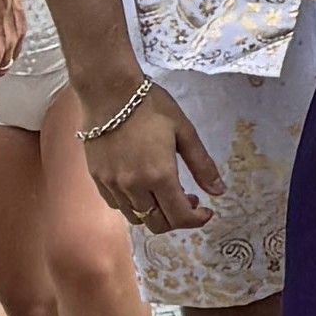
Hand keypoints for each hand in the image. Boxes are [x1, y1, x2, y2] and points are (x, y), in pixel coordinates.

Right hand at [89, 80, 222, 237]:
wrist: (108, 91)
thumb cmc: (150, 106)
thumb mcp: (184, 131)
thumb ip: (202, 165)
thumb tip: (218, 191)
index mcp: (159, 175)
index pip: (179, 217)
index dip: (197, 220)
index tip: (206, 211)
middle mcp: (133, 186)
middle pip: (157, 224)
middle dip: (177, 219)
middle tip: (189, 200)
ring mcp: (112, 184)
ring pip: (136, 217)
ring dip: (155, 212)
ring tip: (165, 191)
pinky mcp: (97, 178)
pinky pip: (117, 204)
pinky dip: (133, 204)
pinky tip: (142, 186)